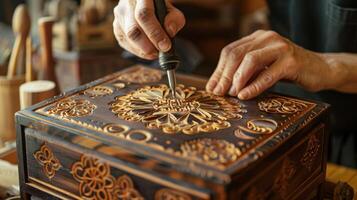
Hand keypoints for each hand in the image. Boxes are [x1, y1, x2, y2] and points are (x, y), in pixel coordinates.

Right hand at [113, 0, 184, 59]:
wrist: (144, 4)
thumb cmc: (159, 7)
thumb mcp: (171, 9)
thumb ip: (175, 19)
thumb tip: (169, 32)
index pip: (144, 15)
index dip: (155, 33)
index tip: (165, 46)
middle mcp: (126, 5)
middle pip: (132, 30)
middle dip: (147, 46)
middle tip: (160, 53)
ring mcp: (119, 16)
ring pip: (128, 38)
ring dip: (144, 50)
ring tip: (156, 52)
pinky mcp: (117, 27)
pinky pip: (125, 44)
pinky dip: (138, 51)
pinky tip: (148, 51)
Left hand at [206, 30, 338, 99]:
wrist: (320, 69)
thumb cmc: (287, 70)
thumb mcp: (262, 69)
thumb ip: (244, 73)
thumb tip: (218, 86)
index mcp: (257, 38)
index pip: (230, 51)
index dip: (219, 70)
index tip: (212, 88)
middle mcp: (267, 38)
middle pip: (236, 54)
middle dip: (225, 76)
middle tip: (218, 93)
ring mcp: (280, 47)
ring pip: (250, 60)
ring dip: (237, 79)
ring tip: (231, 94)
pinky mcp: (292, 61)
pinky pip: (268, 74)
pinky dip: (254, 86)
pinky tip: (245, 95)